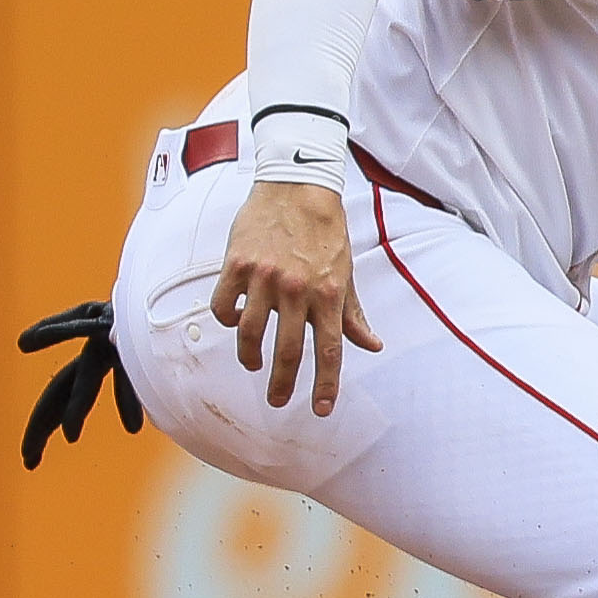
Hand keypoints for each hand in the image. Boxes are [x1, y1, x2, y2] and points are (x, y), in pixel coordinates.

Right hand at [209, 181, 381, 414]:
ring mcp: (265, 278)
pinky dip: (228, 321)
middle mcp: (298, 290)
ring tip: (254, 364)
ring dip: (250, 357)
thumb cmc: (326, 232)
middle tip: (279, 401)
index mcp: (329, 294)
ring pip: (249, 334)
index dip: (326, 384)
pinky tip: (236, 322)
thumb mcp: (346, 272)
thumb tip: (372, 345)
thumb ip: (353, 313)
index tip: (322, 410)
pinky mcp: (237, 265)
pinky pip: (225, 307)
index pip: (330, 350)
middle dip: (283, 383)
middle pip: (288, 351)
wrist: (298, 187)